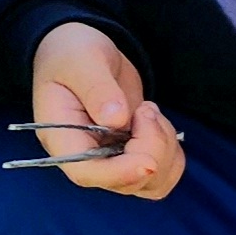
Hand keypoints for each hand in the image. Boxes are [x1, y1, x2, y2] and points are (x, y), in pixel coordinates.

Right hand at [28, 23, 184, 199]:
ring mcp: (112, 160)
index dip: (120, 174)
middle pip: (126, 182)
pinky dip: (172, 150)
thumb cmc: (73, 54)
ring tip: (149, 111)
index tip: (147, 160)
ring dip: (165, 148)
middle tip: (146, 108)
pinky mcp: (132, 155)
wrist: (82, 52)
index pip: (87, 173)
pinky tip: (157, 121)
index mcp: (63, 138)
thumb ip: (97, 89)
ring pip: (151, 182)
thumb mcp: (83, 61)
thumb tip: (116, 119)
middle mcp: (86, 157)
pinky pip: (164, 172)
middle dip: (151, 148)